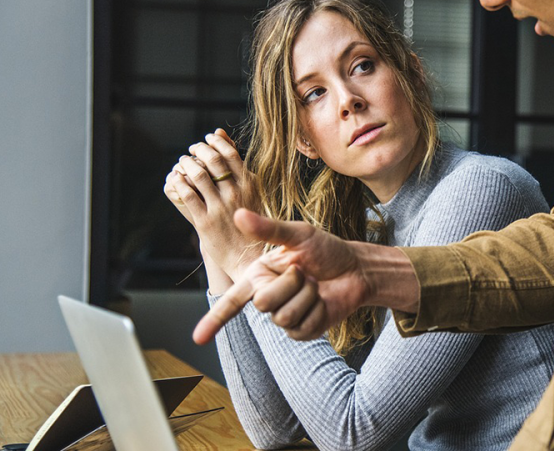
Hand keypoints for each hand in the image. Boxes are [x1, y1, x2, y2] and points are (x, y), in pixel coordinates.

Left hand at [166, 129, 261, 279]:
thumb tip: (222, 136)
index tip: (208, 138)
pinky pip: (188, 196)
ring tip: (183, 161)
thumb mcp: (252, 193)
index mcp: (250, 186)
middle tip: (192, 148)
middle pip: (213, 161)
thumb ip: (239, 168)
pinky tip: (176, 178)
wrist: (248, 256)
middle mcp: (236, 194)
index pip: (231, 153)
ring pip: (199, 176)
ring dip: (187, 164)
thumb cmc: (251, 222)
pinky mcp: (205, 222)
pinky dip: (179, 183)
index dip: (216, 142)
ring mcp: (220, 208)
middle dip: (199, 149)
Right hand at [193, 209, 373, 343]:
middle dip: (290, 283)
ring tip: (315, 285)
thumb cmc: (326, 249)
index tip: (197, 338)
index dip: (213, 320)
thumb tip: (238, 214)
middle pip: (263, 303)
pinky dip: (317, 311)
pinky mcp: (303, 331)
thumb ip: (269, 229)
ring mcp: (285, 317)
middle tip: (305, 272)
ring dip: (307, 296)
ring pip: (284, 316)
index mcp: (259, 275)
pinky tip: (323, 301)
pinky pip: (303, 328)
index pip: (231, 301)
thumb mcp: (299, 234)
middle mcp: (268, 297)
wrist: (356, 269)